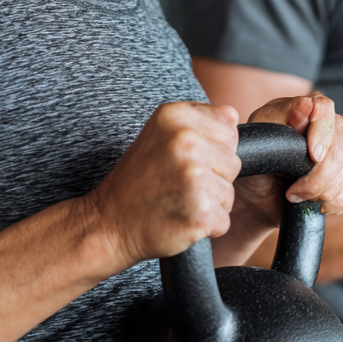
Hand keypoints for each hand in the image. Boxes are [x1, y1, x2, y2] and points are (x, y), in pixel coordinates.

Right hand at [87, 101, 241, 265]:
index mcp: (176, 115)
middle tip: (178, 183)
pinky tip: (179, 218)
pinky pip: (224, 219)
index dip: (212, 149)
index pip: (229, 129)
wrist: (109, 222)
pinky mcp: (200, 211)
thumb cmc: (138, 178)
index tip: (183, 160)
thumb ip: (198, 119)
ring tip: (177, 200)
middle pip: (233, 162)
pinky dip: (206, 226)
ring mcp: (193, 176)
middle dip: (213, 177)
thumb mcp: (160, 133)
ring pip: (229, 192)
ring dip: (209, 203)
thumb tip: (233, 115)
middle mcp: (185, 140)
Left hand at [232, 94, 342, 228]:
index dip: (323, 132)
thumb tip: (306, 104)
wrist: (255, 193)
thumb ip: (280, 117)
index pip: (325, 108)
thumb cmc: (254, 159)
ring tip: (294, 194)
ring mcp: (340, 150)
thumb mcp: (258, 136)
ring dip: (319, 192)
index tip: (314, 156)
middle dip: (319, 175)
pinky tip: (309, 201)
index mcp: (306, 107)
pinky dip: (327, 203)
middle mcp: (329, 126)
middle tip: (293, 190)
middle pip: (340, 145)